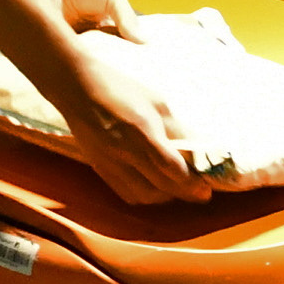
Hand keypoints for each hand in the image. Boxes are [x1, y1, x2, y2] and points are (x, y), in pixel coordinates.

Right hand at [46, 25, 207, 203]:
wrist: (77, 87)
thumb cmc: (121, 88)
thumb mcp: (156, 101)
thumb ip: (176, 127)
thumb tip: (197, 147)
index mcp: (141, 131)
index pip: (171, 168)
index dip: (192, 183)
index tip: (206, 187)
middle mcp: (125, 152)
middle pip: (161, 187)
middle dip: (185, 194)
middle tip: (200, 193)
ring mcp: (110, 162)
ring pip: (143, 195)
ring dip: (165, 197)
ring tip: (178, 189)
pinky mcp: (99, 167)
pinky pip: (126, 193)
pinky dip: (145, 195)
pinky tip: (154, 187)